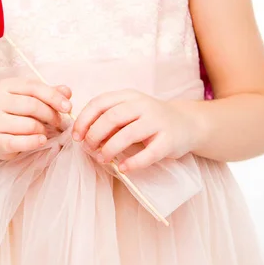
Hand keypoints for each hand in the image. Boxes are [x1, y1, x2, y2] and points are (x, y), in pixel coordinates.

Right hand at [0, 78, 72, 160]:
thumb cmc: (16, 114)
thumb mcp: (31, 99)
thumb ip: (49, 94)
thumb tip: (66, 91)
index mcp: (6, 86)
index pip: (34, 87)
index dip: (53, 96)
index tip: (68, 107)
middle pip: (32, 105)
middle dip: (51, 115)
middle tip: (59, 123)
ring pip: (28, 125)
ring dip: (43, 130)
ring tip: (44, 132)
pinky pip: (20, 142)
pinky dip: (35, 142)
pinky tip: (42, 141)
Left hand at [71, 89, 202, 171]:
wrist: (187, 124)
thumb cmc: (148, 120)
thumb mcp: (128, 113)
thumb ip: (108, 120)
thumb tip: (83, 136)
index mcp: (128, 96)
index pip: (99, 103)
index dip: (84, 120)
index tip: (76, 136)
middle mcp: (143, 105)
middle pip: (111, 117)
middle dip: (94, 135)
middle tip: (88, 148)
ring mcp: (158, 121)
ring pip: (128, 134)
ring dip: (110, 149)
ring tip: (102, 159)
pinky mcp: (169, 140)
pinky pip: (149, 153)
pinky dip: (133, 163)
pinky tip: (122, 168)